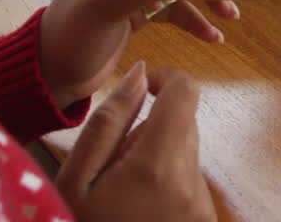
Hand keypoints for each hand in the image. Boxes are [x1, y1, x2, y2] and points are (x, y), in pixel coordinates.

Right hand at [56, 63, 215, 221]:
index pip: (186, 92)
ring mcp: (201, 202)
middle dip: (149, 127)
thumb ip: (107, 122)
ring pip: (184, 151)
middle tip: (112, 163)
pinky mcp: (204, 218)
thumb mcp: (76, 181)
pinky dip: (163, 182)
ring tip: (121, 192)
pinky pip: (187, 180)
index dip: (165, 79)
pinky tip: (136, 209)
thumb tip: (139, 73)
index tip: (141, 91)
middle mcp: (190, 179)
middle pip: (182, 122)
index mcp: (159, 163)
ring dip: (155, 156)